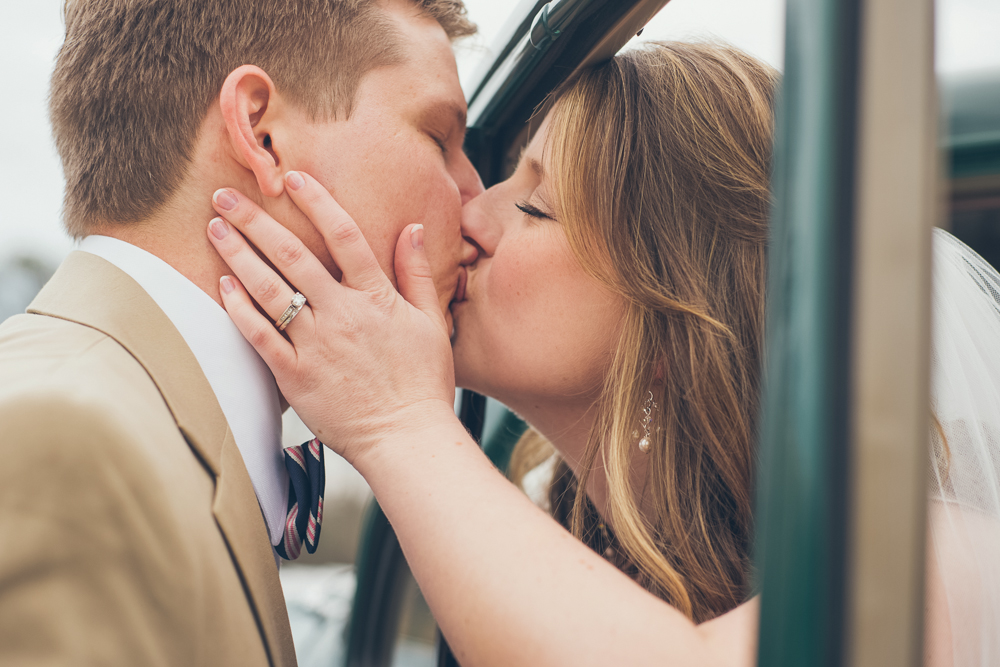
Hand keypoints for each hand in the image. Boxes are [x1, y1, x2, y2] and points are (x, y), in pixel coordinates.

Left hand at [207, 171, 457, 466]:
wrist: (407, 438)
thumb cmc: (424, 383)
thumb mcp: (432, 323)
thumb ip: (417, 273)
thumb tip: (412, 228)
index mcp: (376, 298)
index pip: (343, 235)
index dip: (317, 201)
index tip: (293, 178)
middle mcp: (342, 314)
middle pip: (292, 255)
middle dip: (255, 221)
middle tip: (225, 196)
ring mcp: (315, 345)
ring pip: (269, 290)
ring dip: (238, 255)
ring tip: (215, 228)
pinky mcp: (295, 376)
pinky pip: (259, 336)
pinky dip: (239, 309)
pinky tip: (223, 285)